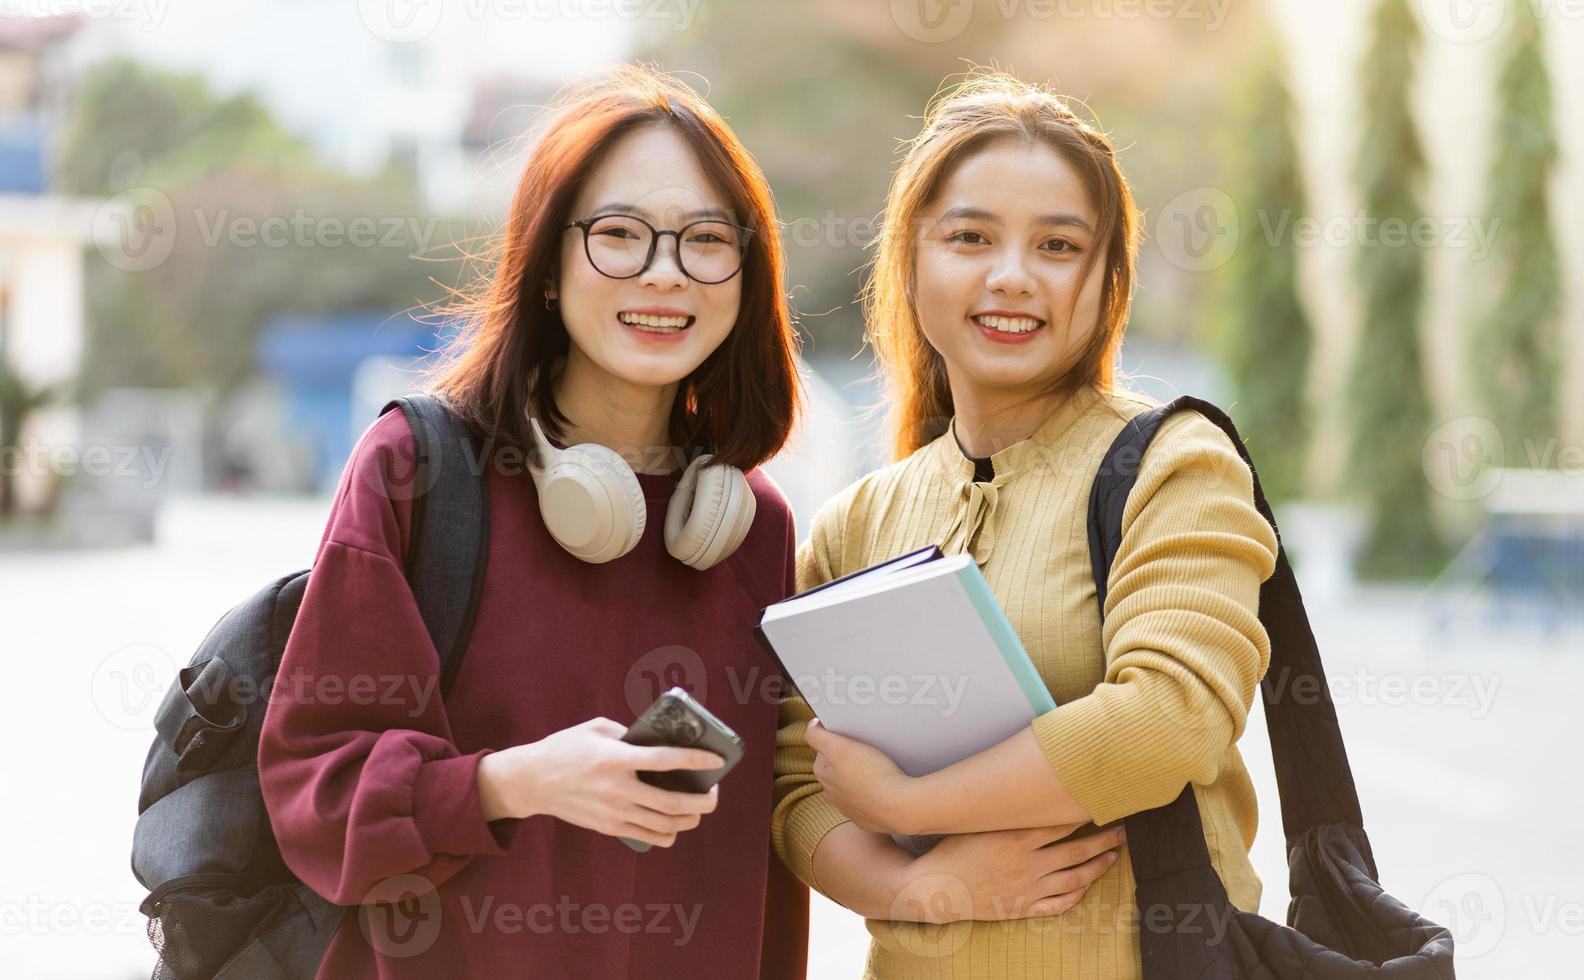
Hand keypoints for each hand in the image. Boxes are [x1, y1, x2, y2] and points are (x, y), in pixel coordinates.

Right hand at [478, 717, 722, 848]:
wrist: (532, 781)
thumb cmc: (566, 748)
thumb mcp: (596, 728)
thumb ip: (629, 734)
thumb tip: (662, 742)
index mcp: (615, 758)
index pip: (666, 760)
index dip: (696, 760)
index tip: (717, 760)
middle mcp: (617, 788)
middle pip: (673, 803)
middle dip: (704, 800)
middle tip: (714, 793)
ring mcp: (613, 812)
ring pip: (665, 825)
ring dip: (690, 819)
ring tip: (698, 809)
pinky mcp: (608, 827)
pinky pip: (648, 837)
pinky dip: (668, 833)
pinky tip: (674, 823)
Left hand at [806, 718, 918, 834]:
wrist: (900, 807)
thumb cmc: (873, 776)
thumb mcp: (838, 747)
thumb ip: (817, 735)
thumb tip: (812, 727)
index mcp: (824, 775)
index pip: (823, 751)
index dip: (837, 741)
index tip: (850, 738)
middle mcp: (833, 794)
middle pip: (838, 768)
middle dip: (849, 759)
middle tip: (867, 751)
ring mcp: (850, 808)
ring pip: (853, 785)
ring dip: (861, 777)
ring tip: (878, 768)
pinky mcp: (868, 818)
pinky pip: (868, 800)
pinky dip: (873, 793)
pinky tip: (884, 786)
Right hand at [892, 823, 1125, 922]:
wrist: (935, 888)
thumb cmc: (953, 849)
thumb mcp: (978, 822)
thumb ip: (1004, 808)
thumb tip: (1024, 784)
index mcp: (1016, 837)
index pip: (1061, 822)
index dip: (1085, 813)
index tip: (1102, 803)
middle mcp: (1027, 863)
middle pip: (1076, 850)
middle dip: (1104, 840)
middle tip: (1124, 830)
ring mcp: (1028, 888)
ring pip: (1074, 878)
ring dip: (1098, 866)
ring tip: (1114, 856)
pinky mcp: (1023, 908)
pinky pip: (1058, 905)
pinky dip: (1076, 896)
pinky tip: (1086, 887)